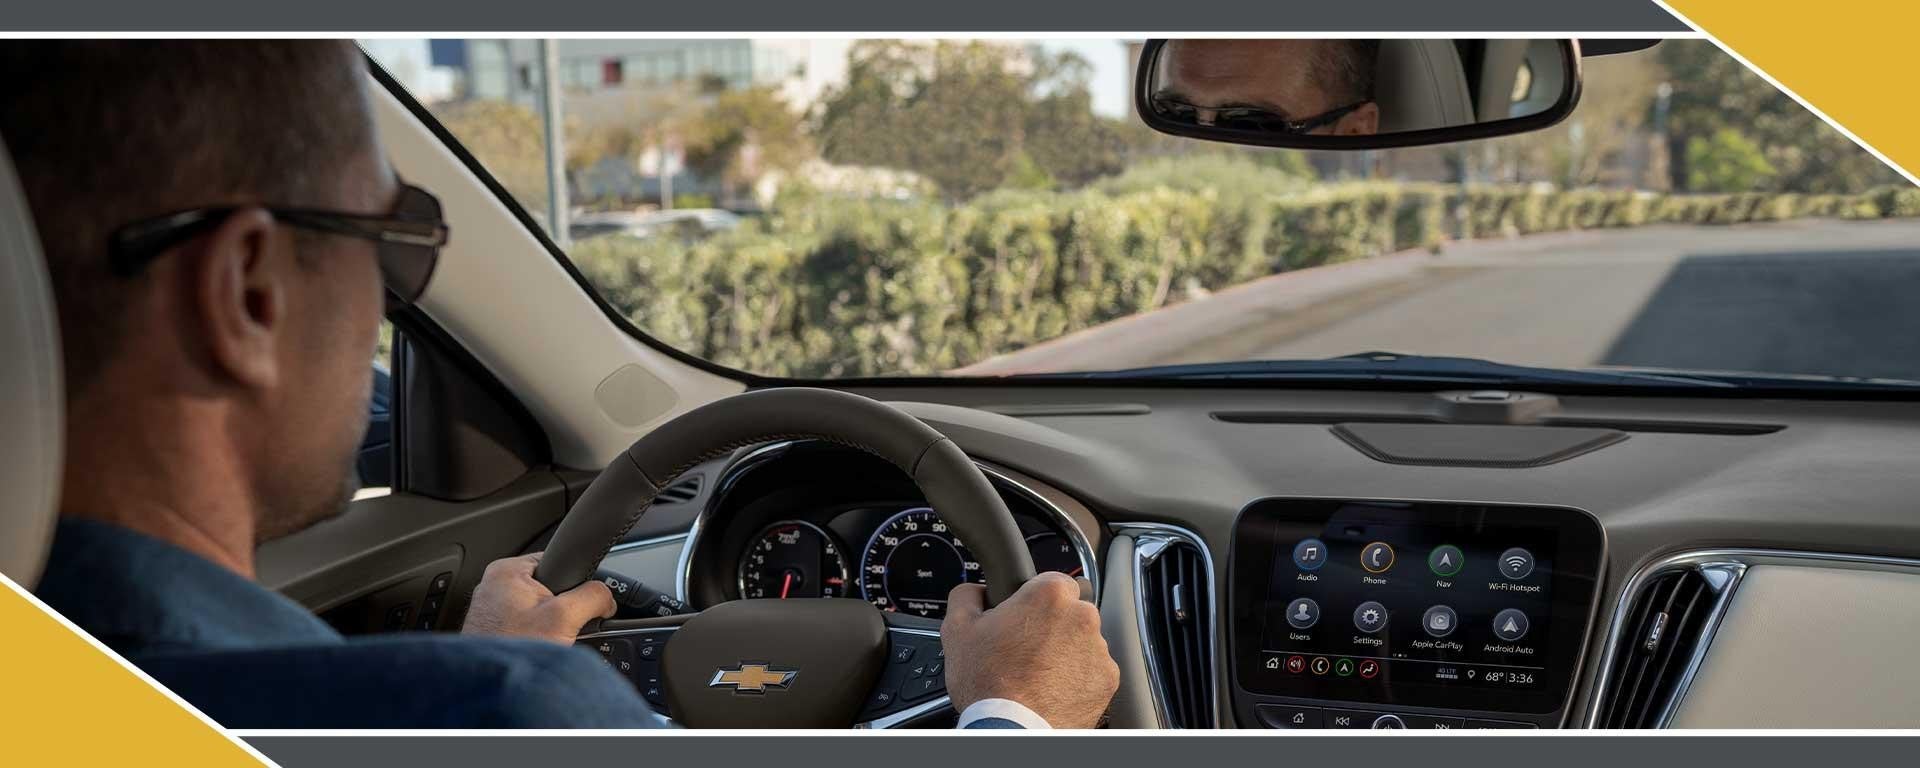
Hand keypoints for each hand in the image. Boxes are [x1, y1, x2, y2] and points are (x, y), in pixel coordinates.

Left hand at [460, 554, 615, 644]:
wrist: (489, 689)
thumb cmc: (511, 652)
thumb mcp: (564, 618)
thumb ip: (592, 597)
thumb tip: (607, 597)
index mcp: (507, 570)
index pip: (557, 560)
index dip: (577, 581)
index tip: (582, 602)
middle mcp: (493, 585)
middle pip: (549, 587)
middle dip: (563, 609)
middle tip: (561, 627)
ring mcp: (491, 609)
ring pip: (538, 610)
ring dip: (550, 625)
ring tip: (546, 641)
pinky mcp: (493, 630)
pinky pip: (525, 625)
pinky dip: (535, 636)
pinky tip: (535, 649)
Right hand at [941, 571, 1118, 728]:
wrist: (1014, 729)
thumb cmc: (989, 683)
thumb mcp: (957, 630)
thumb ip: (967, 596)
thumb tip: (976, 591)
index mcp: (1049, 595)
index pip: (1050, 580)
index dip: (1033, 599)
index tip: (1023, 617)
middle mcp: (1082, 616)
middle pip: (1069, 610)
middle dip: (1050, 625)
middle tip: (1025, 649)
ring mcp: (1099, 649)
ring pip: (1082, 640)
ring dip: (1064, 651)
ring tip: (1036, 674)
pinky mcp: (1107, 678)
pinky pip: (1092, 669)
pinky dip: (1076, 676)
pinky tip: (1052, 687)